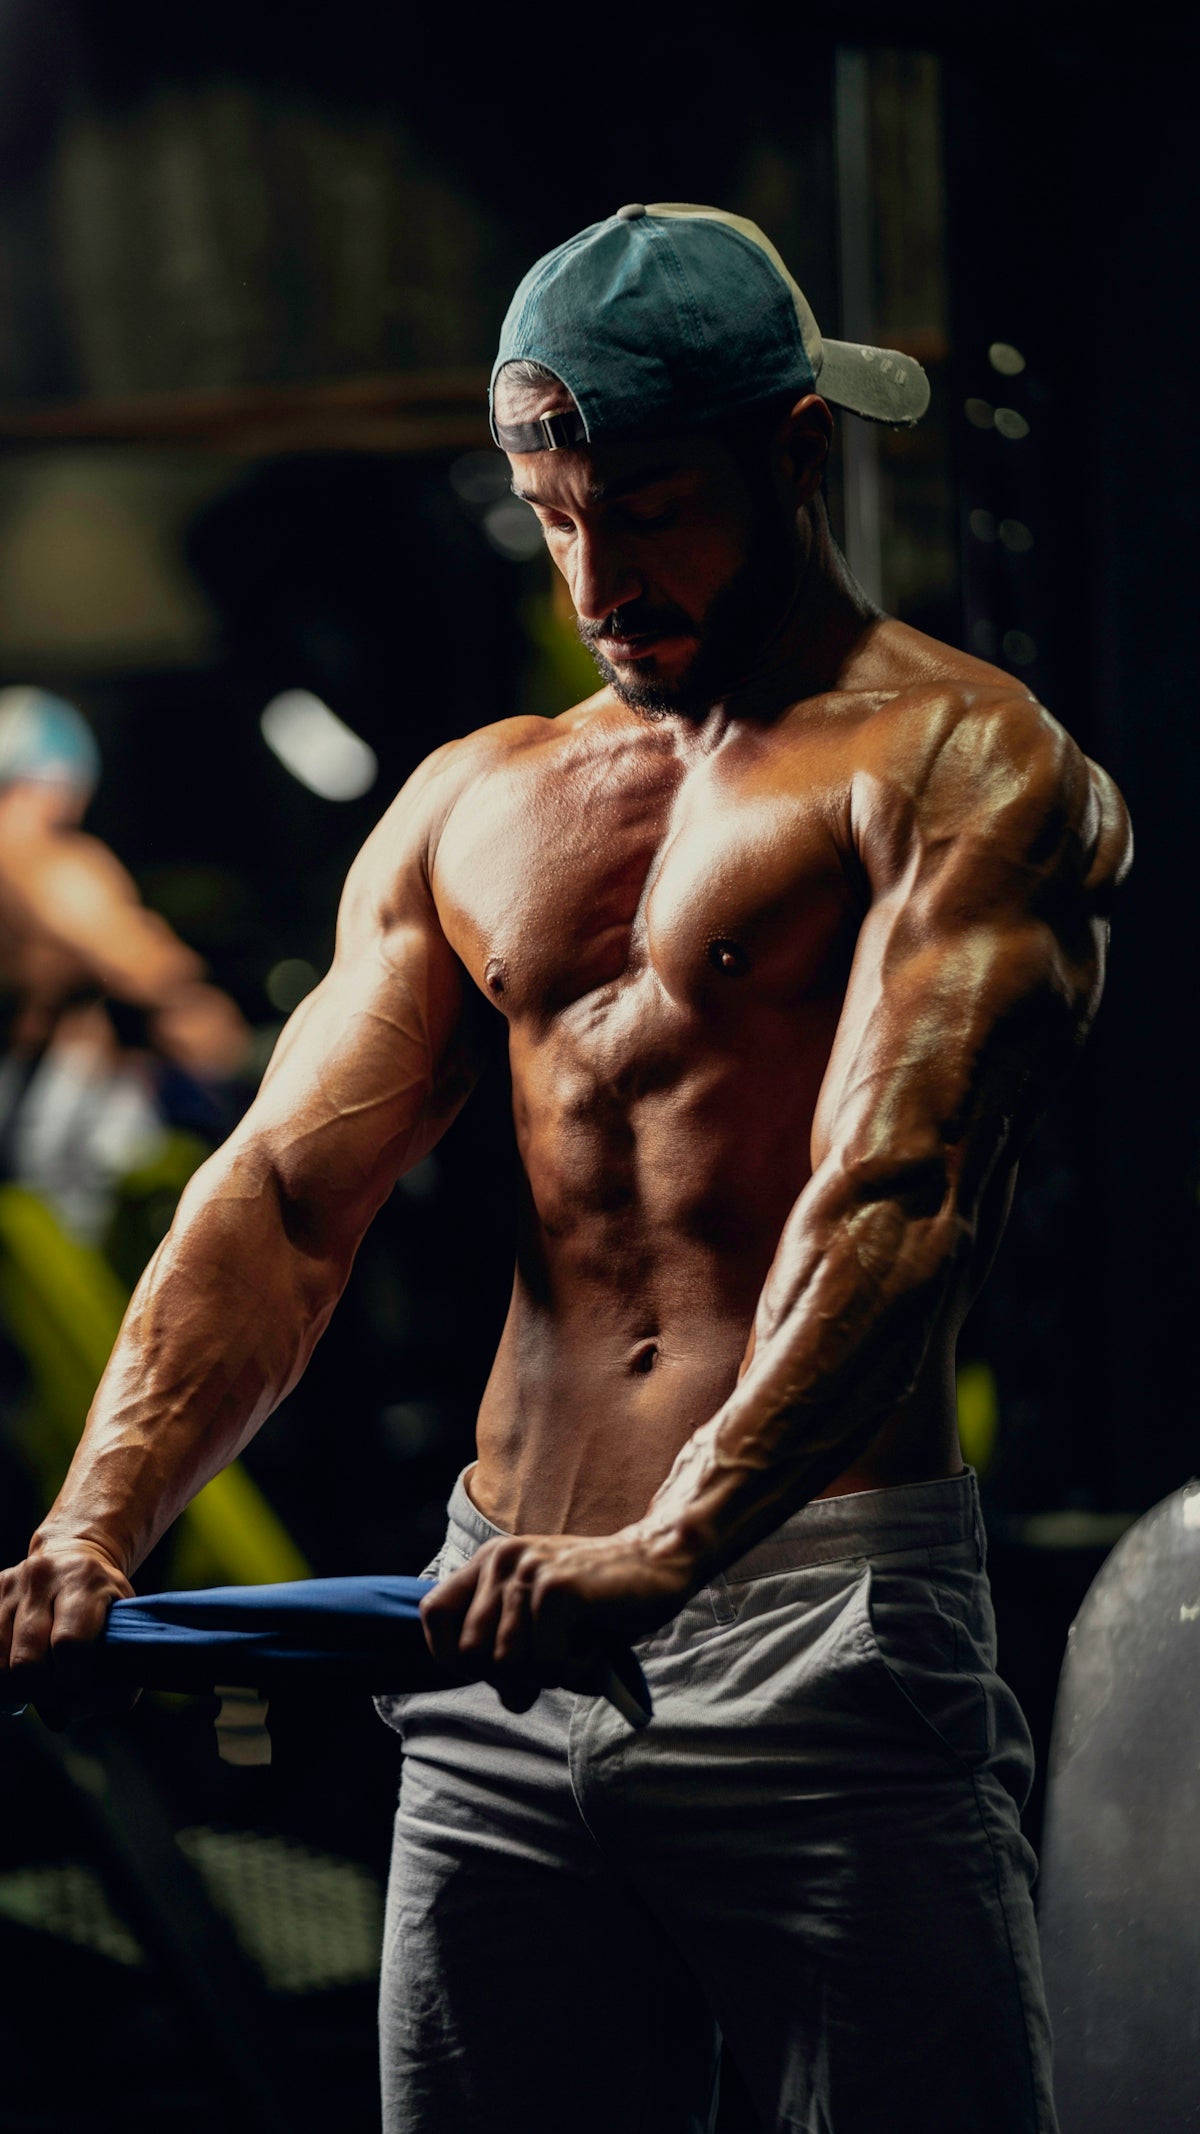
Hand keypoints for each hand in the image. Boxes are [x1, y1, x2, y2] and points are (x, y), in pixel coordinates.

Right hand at [0, 1538, 135, 1727]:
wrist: (75, 1556)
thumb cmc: (104, 1607)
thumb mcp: (125, 1632)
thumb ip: (116, 1684)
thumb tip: (68, 1714)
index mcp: (86, 1580)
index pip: (69, 1644)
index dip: (72, 1682)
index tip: (78, 1693)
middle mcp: (45, 1575)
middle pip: (27, 1658)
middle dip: (40, 1692)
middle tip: (54, 1701)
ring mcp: (12, 1582)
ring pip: (0, 1661)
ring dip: (18, 1687)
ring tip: (38, 1686)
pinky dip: (2, 1674)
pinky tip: (19, 1674)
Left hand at [419, 1529, 692, 1713]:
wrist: (658, 1563)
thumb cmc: (599, 1601)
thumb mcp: (540, 1615)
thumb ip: (507, 1643)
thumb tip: (506, 1695)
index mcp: (490, 1562)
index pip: (434, 1615)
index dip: (455, 1656)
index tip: (495, 1667)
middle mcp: (502, 1560)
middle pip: (471, 1654)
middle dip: (510, 1677)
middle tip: (550, 1666)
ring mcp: (529, 1571)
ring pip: (507, 1663)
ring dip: (546, 1674)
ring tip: (574, 1651)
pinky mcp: (558, 1589)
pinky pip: (545, 1662)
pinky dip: (571, 1670)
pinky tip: (592, 1649)